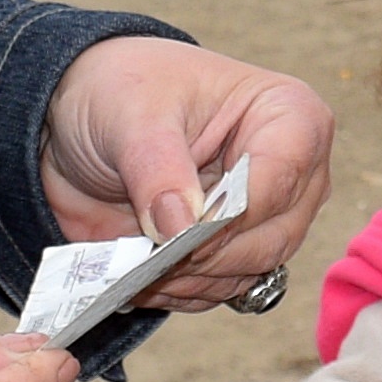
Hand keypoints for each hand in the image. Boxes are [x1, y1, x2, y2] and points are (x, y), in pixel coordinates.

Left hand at [46, 36, 335, 311]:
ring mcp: (269, 217)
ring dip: (189, 278)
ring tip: (135, 263)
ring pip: (250, 271)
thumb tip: (180, 228)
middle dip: (207, 254)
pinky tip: (140, 274)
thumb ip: (156, 169)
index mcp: (289, 115)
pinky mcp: (237, 252)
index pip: (282, 177)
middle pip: (274, 236)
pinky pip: (222, 289)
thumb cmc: (125, 91)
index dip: (231, 213)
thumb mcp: (131, 115)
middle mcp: (294, 171)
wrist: (87, 122)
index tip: (178, 230)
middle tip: (150, 255)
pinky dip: (180, 290)